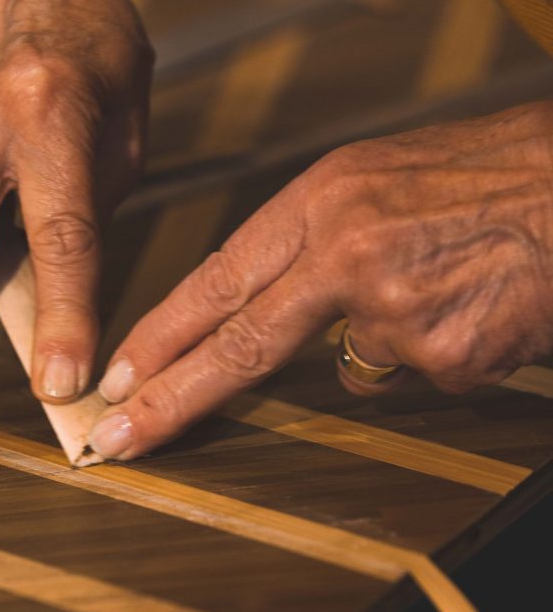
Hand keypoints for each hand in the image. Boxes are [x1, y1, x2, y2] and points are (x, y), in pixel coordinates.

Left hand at [90, 102, 552, 459]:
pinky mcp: (443, 351)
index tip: (120, 372)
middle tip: (116, 438)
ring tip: (460, 283)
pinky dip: (452, 349)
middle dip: (173, 398)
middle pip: (240, 342)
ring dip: (405, 339)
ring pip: (364, 361)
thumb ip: (324, 244)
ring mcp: (393, 304)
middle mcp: (345, 250)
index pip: (219, 278)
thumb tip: (296, 312)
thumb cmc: (496, 173)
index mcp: (324, 199)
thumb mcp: (386, 180)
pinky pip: (427, 373)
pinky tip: (486, 305)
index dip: (164, 332)